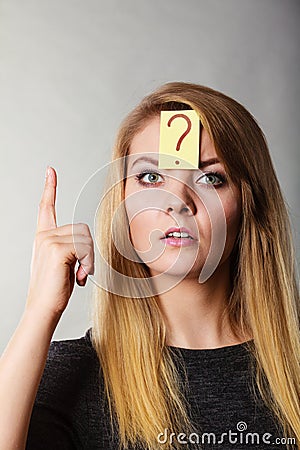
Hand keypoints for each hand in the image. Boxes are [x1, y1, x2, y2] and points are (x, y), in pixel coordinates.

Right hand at [26, 167, 93, 317]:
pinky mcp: (57, 249)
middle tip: (81, 271)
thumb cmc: (54, 289)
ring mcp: (49, 240)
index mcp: (43, 237)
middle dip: (88, 252)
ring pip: (86, 239)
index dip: (50, 188)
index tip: (50, 171)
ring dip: (89, 259)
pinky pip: (85, 249)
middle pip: (82, 229)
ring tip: (78, 275)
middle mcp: (44, 235)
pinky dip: (88, 264)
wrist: (43, 309)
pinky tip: (78, 277)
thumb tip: (86, 247)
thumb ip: (71, 248)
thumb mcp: (63, 263)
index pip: (46, 208)